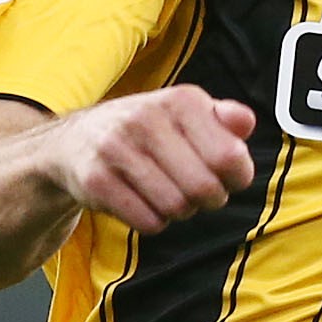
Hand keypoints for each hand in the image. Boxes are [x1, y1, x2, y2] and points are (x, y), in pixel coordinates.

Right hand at [45, 85, 257, 232]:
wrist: (75, 141)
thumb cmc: (148, 131)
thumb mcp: (186, 114)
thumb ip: (223, 119)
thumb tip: (246, 123)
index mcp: (180, 100)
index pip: (229, 156)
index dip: (237, 177)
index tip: (227, 176)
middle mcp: (146, 118)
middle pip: (204, 187)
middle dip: (209, 199)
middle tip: (197, 192)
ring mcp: (116, 148)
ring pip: (176, 207)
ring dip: (180, 211)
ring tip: (169, 194)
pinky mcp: (95, 180)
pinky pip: (147, 222)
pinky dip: (153, 221)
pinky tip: (144, 202)